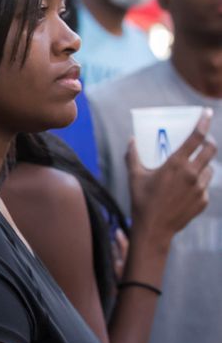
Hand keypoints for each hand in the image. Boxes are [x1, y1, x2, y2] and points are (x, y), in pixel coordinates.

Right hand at [128, 108, 214, 244]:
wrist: (153, 228)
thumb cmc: (141, 200)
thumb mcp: (134, 176)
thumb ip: (133, 156)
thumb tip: (132, 140)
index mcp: (175, 164)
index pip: (195, 138)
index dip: (203, 123)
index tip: (207, 113)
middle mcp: (191, 174)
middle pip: (210, 150)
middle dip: (209, 142)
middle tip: (203, 141)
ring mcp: (200, 188)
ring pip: (209, 169)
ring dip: (203, 165)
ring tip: (191, 169)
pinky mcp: (203, 200)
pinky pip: (204, 186)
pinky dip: (197, 184)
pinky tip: (185, 190)